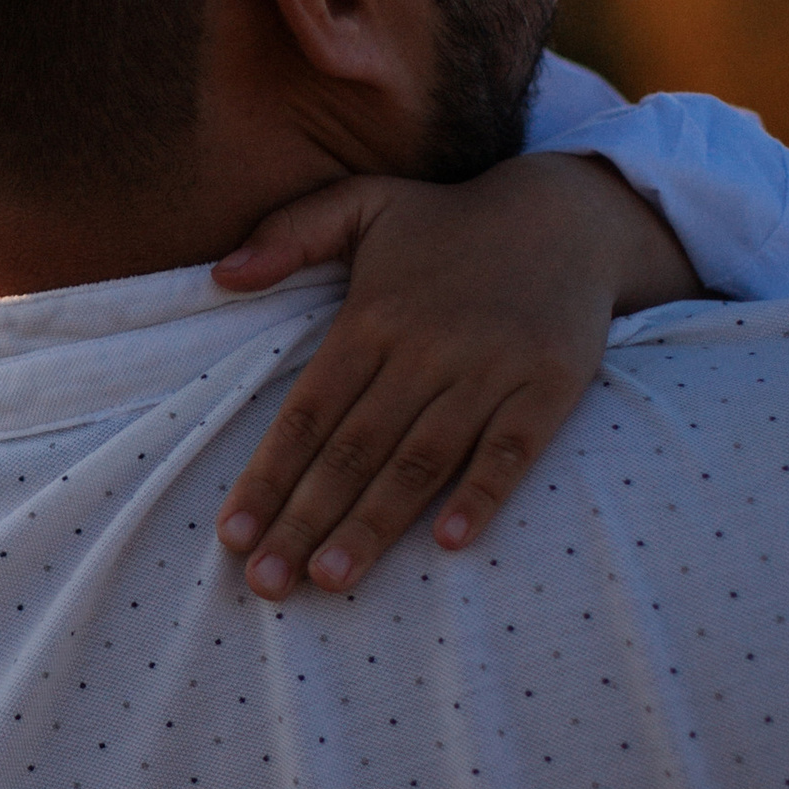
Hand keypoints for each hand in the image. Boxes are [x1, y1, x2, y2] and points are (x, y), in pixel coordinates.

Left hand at [211, 156, 692, 602]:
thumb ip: (289, 233)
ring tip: (332, 579)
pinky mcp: (550, 386)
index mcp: (371, 318)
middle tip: (267, 584)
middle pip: (353, 450)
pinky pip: (512, 449)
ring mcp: (490, 370)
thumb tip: (219, 276)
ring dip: (375, 524)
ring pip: (421, 460)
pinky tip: (448, 543)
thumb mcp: (363, 204)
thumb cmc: (448, 223)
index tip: (232, 537)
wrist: (568, 214)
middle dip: (305, 520)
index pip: (307, 413)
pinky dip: (482, 494)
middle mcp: (425, 349)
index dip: (268, 476)